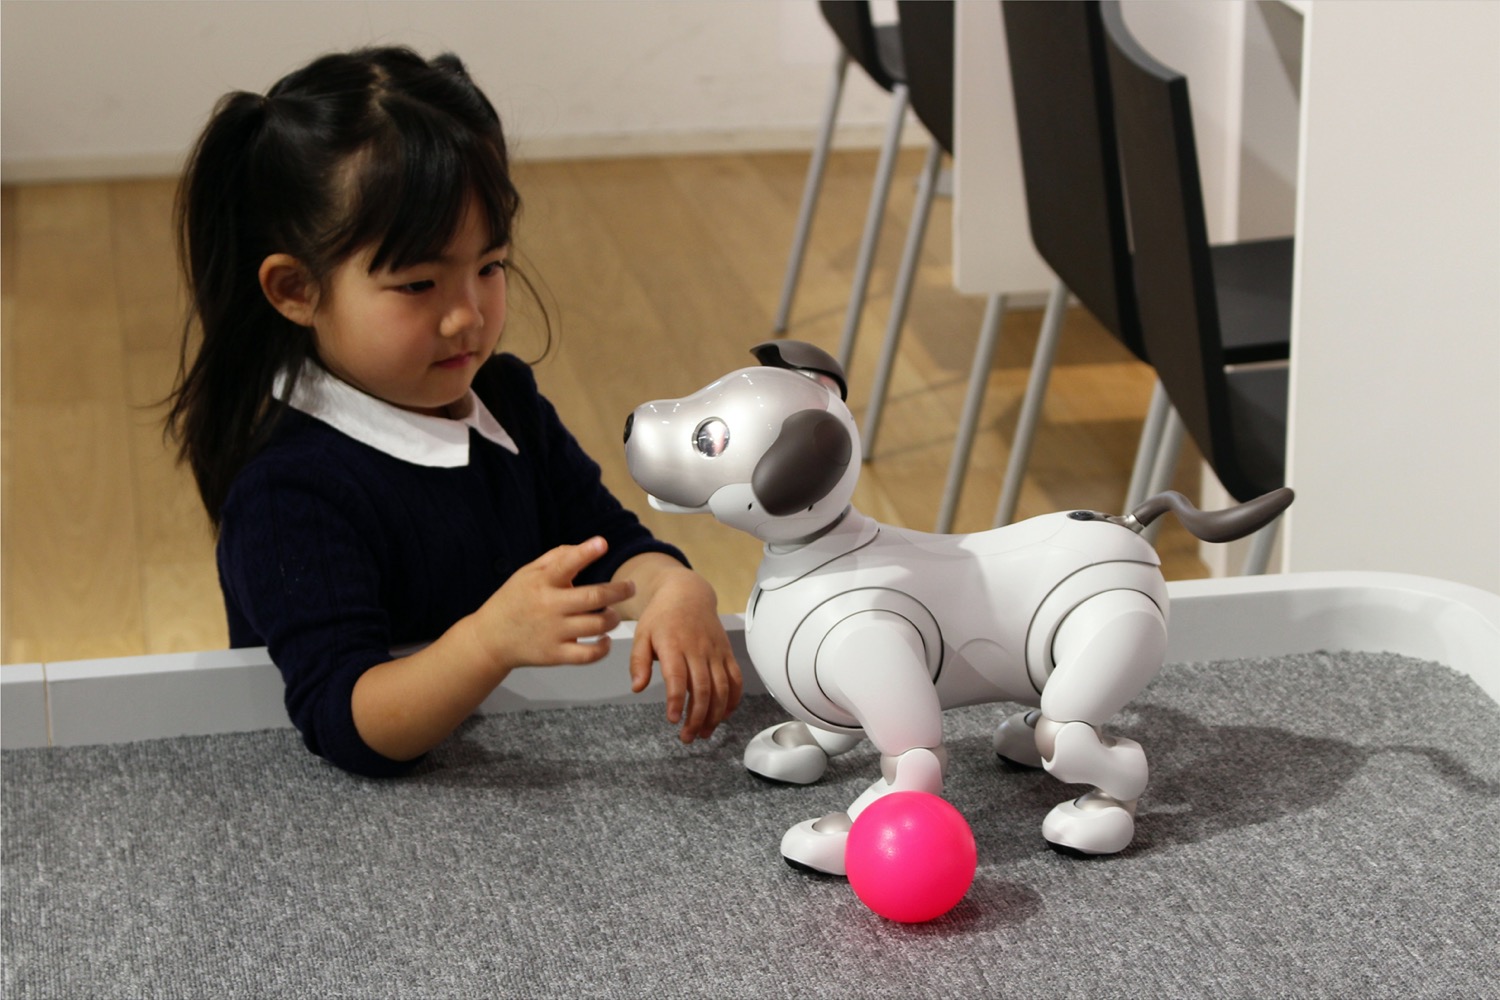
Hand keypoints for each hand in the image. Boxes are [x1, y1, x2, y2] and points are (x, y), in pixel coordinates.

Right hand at [468, 536, 634, 671]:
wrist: (490, 639)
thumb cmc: (514, 601)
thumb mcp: (528, 573)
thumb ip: (558, 557)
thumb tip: (589, 546)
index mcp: (541, 582)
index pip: (564, 564)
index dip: (585, 553)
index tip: (601, 544)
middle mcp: (548, 606)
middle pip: (593, 597)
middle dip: (619, 590)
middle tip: (630, 587)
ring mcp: (553, 632)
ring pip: (597, 625)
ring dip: (614, 618)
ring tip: (613, 614)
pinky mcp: (555, 655)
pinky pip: (589, 654)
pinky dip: (603, 647)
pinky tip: (604, 639)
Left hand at [622, 559, 743, 742]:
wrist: (688, 594)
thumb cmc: (662, 616)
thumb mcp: (641, 634)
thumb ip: (638, 662)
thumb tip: (637, 687)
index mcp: (673, 644)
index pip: (677, 676)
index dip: (676, 700)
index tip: (673, 719)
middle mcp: (697, 649)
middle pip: (702, 688)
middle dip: (696, 717)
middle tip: (687, 737)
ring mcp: (715, 652)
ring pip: (722, 688)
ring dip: (715, 714)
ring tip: (704, 732)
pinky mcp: (727, 653)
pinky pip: (736, 679)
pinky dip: (733, 700)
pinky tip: (724, 715)